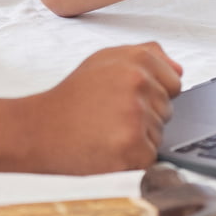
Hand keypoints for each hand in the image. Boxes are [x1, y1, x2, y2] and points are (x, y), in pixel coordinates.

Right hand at [22, 43, 183, 172]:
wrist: (36, 131)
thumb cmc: (70, 99)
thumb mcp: (103, 62)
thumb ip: (146, 56)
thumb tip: (179, 71)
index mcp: (136, 60)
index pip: (174, 84)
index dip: (149, 95)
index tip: (120, 99)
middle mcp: (138, 83)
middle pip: (167, 111)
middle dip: (144, 118)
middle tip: (108, 117)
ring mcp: (136, 115)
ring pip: (160, 135)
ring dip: (137, 139)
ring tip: (105, 132)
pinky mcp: (133, 147)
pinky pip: (151, 157)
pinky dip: (132, 159)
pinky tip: (107, 149)